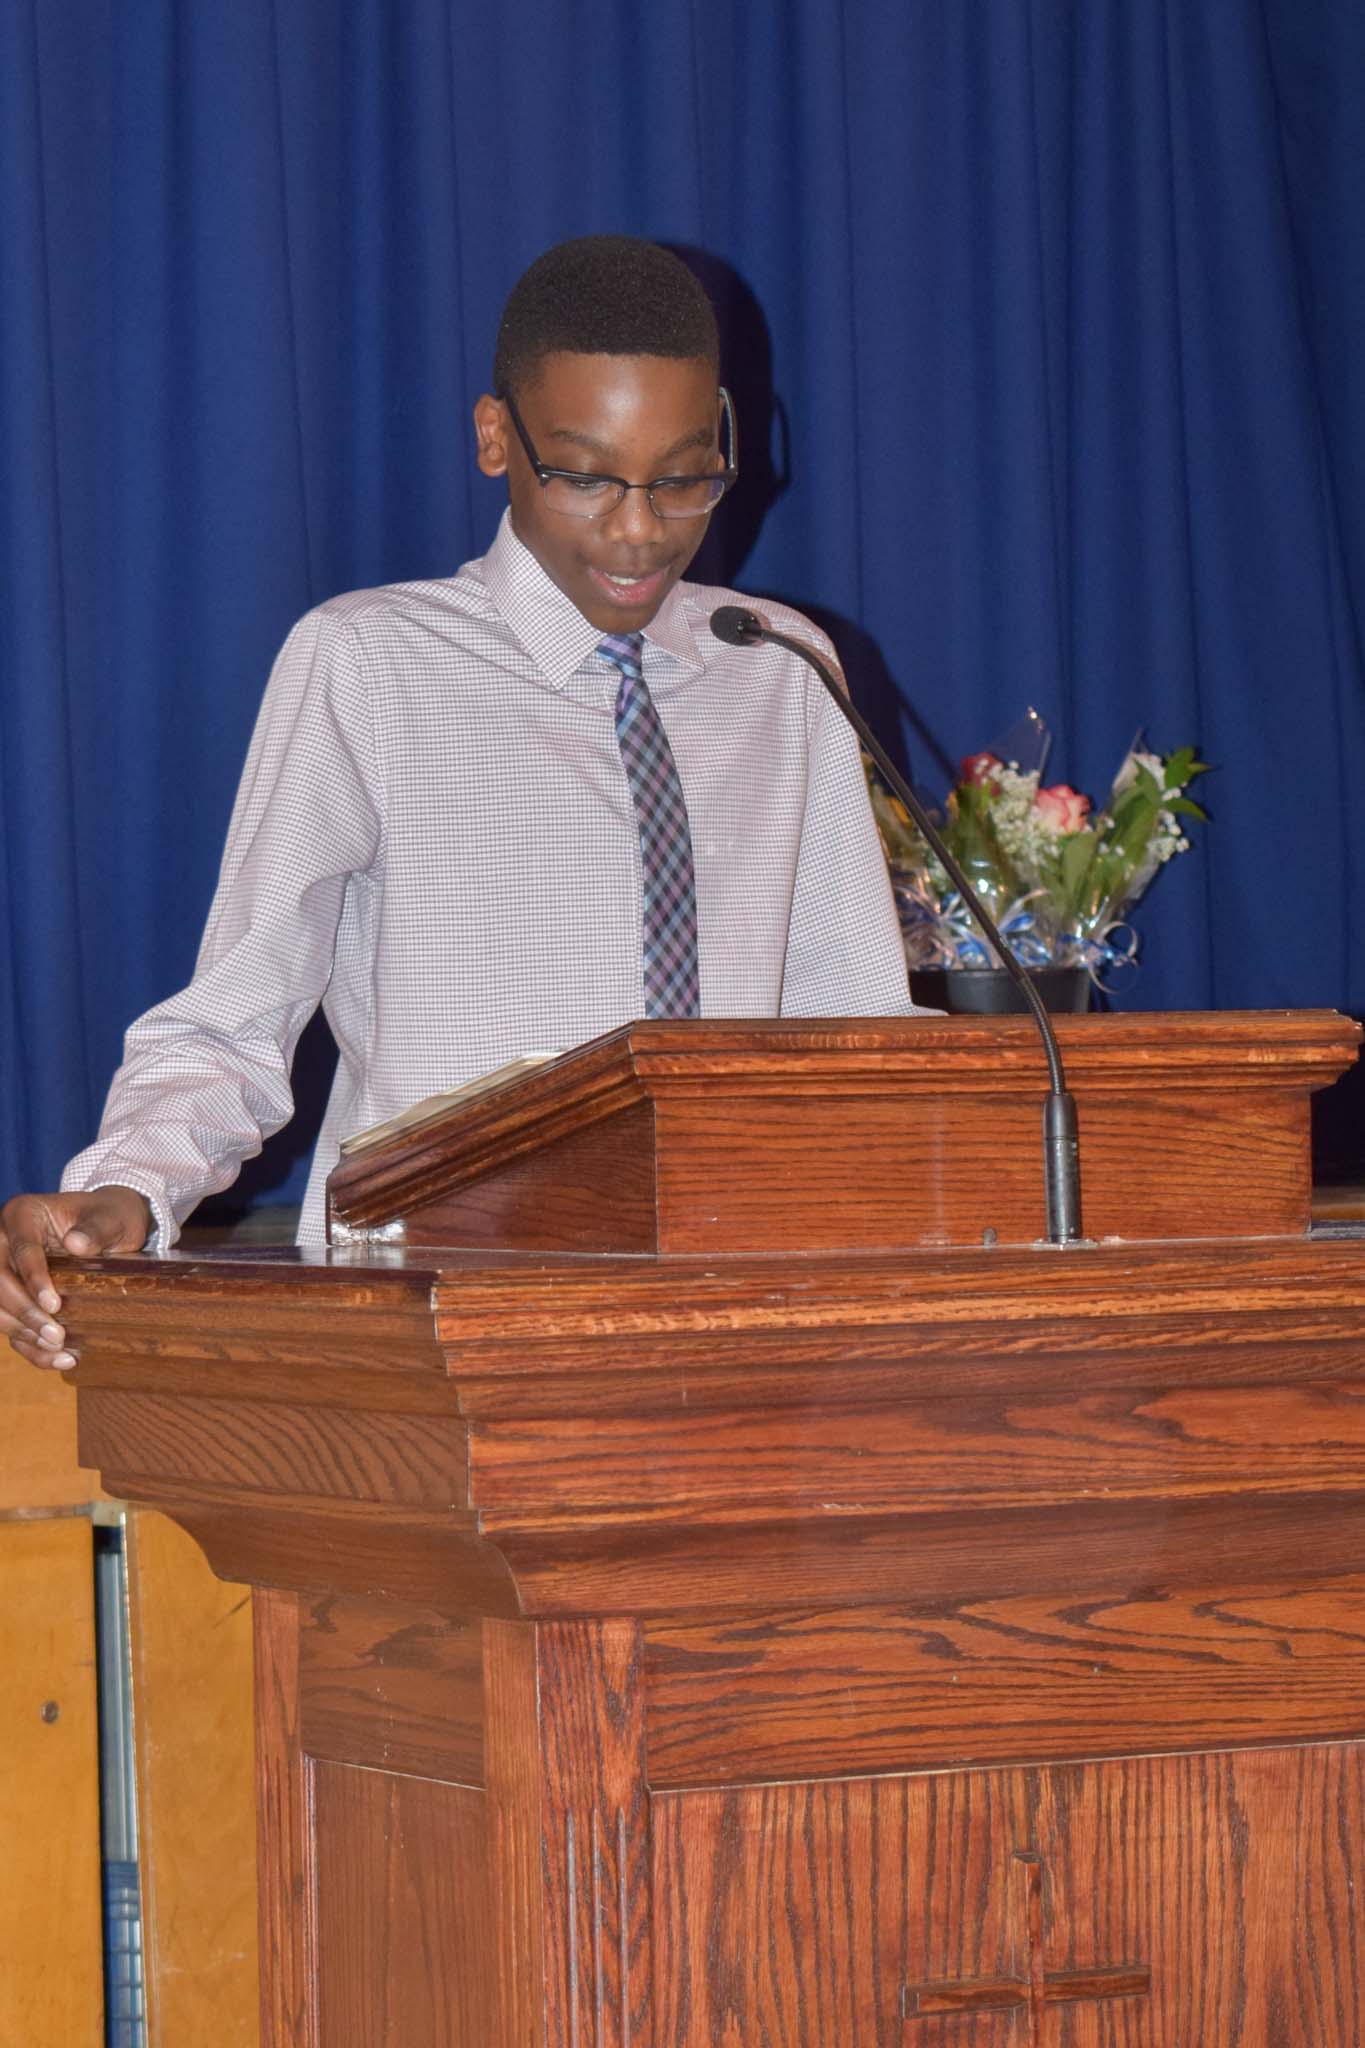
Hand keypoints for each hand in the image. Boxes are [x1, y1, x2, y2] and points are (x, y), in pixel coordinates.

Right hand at [0, 1188, 152, 1369]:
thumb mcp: (114, 1217)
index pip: (22, 1249)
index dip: (34, 1278)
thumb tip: (76, 1244)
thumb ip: (98, 1229)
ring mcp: (3, 1269)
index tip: (54, 1305)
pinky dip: (29, 1345)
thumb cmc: (110, 1216)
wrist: (108, 1227)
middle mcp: (4, 1241)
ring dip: (23, 1333)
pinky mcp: (12, 1296)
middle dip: (25, 1312)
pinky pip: (10, 1323)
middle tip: (57, 1337)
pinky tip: (56, 1359)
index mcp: (23, 1214)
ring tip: (59, 1351)